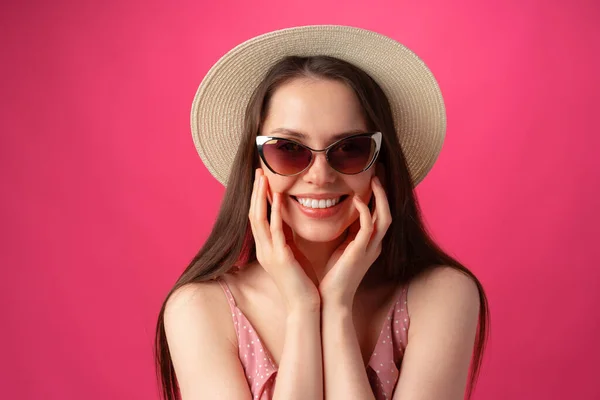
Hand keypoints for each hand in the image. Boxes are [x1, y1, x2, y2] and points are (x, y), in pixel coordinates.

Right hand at [248, 168, 319, 310]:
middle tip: (259, 172)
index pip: (257, 218)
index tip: (262, 180)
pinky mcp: (281, 258)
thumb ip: (287, 238)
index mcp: (266, 249)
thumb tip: (287, 222)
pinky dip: (275, 212)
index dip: (258, 198)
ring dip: (261, 197)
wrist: (304, 306)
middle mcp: (263, 249)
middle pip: (253, 214)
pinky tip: (278, 197)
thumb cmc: (302, 282)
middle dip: (256, 192)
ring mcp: (269, 254)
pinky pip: (275, 231)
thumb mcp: (292, 255)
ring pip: (259, 219)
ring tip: (263, 178)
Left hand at [318, 176, 391, 305]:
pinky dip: (366, 212)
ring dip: (380, 197)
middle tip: (378, 171)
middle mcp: (374, 244)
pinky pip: (369, 227)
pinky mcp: (360, 252)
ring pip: (385, 217)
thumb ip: (344, 233)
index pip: (380, 214)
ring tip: (374, 178)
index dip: (379, 196)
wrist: (330, 300)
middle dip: (384, 191)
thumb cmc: (331, 276)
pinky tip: (357, 200)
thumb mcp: (340, 248)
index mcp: (369, 243)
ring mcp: (370, 248)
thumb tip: (336, 214)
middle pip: (388, 211)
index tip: (372, 177)